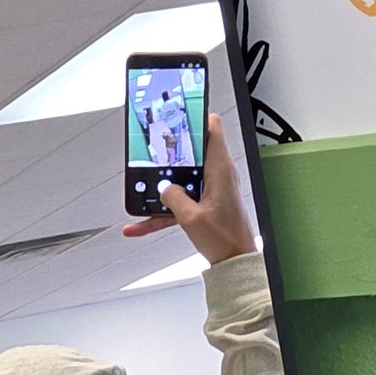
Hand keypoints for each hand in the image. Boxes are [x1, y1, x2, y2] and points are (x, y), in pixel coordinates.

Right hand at [123, 111, 257, 265]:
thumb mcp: (191, 218)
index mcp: (220, 169)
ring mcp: (212, 188)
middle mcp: (218, 174)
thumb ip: (173, 198)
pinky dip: (162, 211)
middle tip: (154, 148)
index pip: (212, 127)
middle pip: (193, 150)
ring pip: (183, 177)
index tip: (178, 113)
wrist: (234, 261)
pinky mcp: (206, 203)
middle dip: (171, 150)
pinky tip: (140, 224)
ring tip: (145, 191)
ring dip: (164, 184)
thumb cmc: (225, 238)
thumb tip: (163, 188)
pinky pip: (180, 201)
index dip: (195, 117)